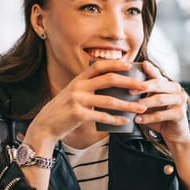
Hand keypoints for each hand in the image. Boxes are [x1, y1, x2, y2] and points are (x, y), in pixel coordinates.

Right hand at [23, 59, 146, 150]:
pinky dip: (115, 119)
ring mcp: (78, 100)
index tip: (131, 65)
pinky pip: (102, 116)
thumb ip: (89, 88)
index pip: (99, 66)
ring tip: (141, 108)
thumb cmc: (63, 111)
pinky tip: (125, 121)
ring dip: (128, 104)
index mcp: (78, 79)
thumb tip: (113, 87)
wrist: (45, 126)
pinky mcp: (78, 115)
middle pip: (109, 79)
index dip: (116, 64)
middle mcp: (78, 86)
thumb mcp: (74, 94)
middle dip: (129, 82)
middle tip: (144, 86)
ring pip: (109, 100)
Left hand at [132, 61, 189, 147]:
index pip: (158, 75)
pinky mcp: (180, 114)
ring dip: (145, 103)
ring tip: (132, 106)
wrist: (175, 134)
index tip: (142, 64)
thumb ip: (144, 94)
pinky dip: (148, 118)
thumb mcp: (151, 103)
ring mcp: (180, 101)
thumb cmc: (160, 116)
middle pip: (159, 84)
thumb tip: (124, 86)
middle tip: (130, 90)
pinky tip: (138, 119)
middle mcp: (177, 90)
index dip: (150, 69)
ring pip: (160, 99)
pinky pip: (161, 115)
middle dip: (143, 87)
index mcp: (169, 84)